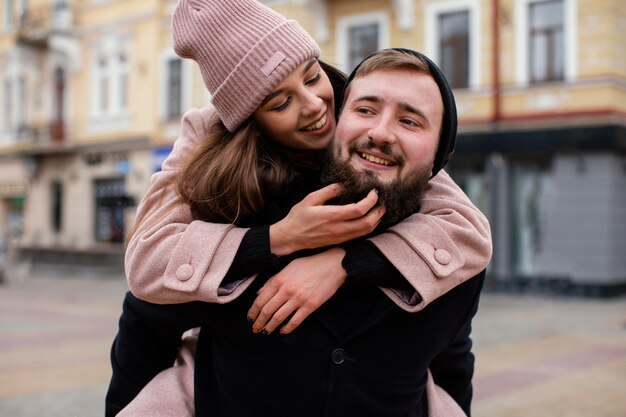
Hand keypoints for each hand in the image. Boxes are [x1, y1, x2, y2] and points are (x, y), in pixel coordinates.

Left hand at [247, 248, 346, 334]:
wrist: (331, 266)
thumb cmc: (309, 264)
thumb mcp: (288, 268)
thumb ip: (273, 280)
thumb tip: (260, 292)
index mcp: (279, 280)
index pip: (260, 299)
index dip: (253, 311)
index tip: (250, 317)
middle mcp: (287, 290)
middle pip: (267, 310)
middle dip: (259, 322)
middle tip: (255, 328)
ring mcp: (298, 299)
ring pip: (279, 317)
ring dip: (270, 326)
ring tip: (265, 331)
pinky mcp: (310, 306)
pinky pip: (295, 321)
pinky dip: (287, 328)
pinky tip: (282, 331)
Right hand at [269, 184, 384, 255]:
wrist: (290, 237)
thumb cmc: (298, 217)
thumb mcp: (309, 199)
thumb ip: (327, 191)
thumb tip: (342, 186)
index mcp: (332, 216)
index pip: (359, 209)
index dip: (371, 201)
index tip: (374, 193)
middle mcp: (338, 228)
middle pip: (367, 223)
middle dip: (378, 212)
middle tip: (382, 202)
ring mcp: (340, 237)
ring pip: (365, 232)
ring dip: (376, 221)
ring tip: (379, 210)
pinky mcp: (339, 242)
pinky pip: (359, 235)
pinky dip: (368, 227)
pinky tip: (368, 219)